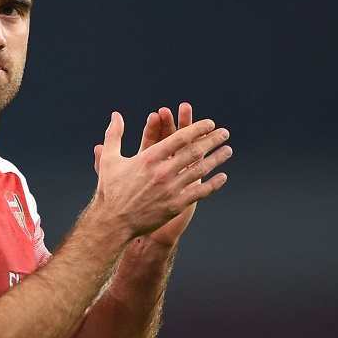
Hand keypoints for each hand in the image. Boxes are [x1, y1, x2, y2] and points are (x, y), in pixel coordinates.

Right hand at [93, 102, 230, 244]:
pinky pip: (199, 193)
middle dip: (212, 140)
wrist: (113, 222)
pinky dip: (213, 184)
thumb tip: (116, 115)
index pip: (179, 137)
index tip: (209, 123)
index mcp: (148, 158)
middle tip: (224, 133)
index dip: (197, 128)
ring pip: (200, 170)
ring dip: (217, 159)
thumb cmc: (110, 190)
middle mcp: (162, 172)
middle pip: (194, 151)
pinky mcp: (175, 205)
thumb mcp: (109, 159)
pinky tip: (222, 177)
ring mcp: (171, 189)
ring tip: (227, 151)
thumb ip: (114, 134)